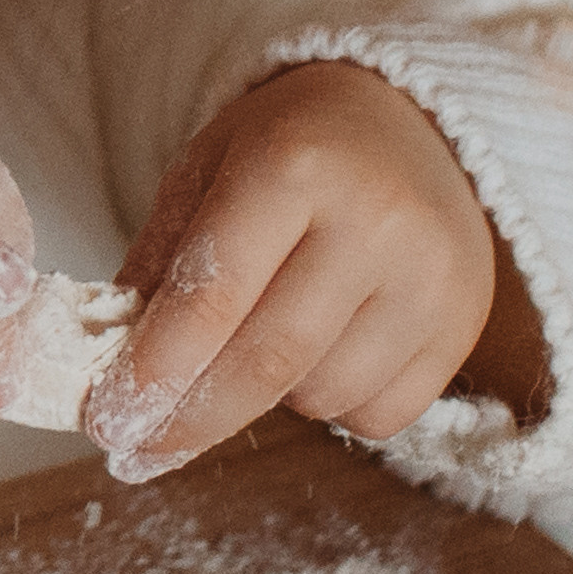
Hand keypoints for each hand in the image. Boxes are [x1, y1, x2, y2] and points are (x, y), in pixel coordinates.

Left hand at [86, 62, 545, 479]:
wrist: (411, 122)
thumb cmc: (290, 147)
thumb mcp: (206, 170)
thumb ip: (158, 264)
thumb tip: (112, 375)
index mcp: (294, 165)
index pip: (212, 297)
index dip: (153, 373)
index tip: (107, 422)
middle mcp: (376, 220)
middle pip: (268, 362)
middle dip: (192, 419)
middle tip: (136, 451)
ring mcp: (432, 276)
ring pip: (322, 396)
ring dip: (269, 398)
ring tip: (259, 342)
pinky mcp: (465, 323)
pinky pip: (379, 414)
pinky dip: (334, 405)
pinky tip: (324, 349)